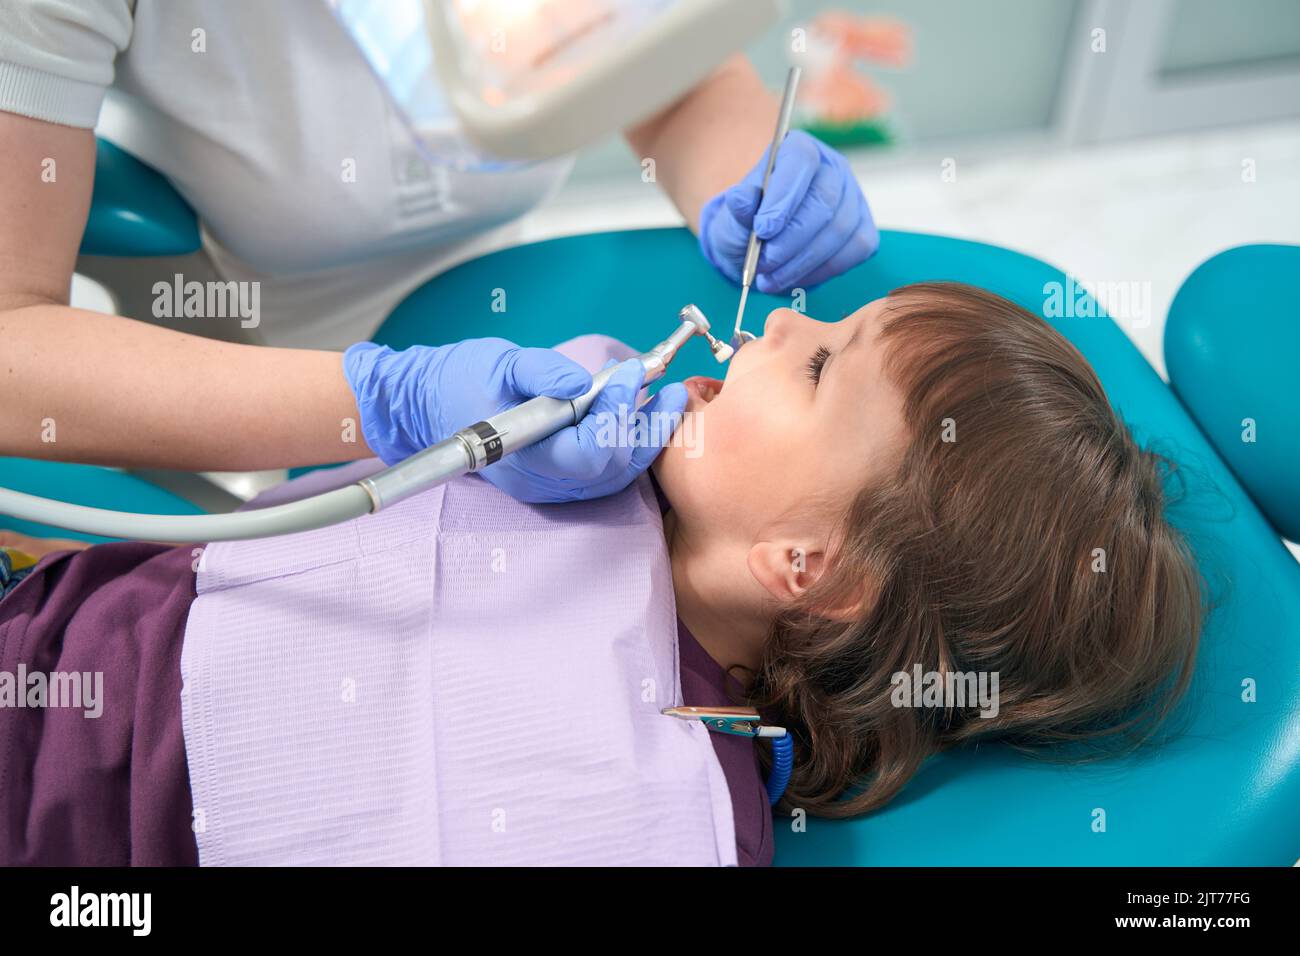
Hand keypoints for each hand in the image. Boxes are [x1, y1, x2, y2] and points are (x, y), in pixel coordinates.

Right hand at [343, 339, 687, 503]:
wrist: (430, 404)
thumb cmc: (460, 380)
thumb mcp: (500, 362)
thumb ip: (541, 371)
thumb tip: (583, 381)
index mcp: (524, 456)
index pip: (588, 452)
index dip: (614, 415)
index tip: (628, 372)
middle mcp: (542, 482)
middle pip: (612, 470)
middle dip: (647, 429)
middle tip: (672, 390)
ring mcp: (551, 485)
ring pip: (615, 476)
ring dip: (647, 439)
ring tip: (669, 401)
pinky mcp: (558, 476)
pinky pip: (605, 472)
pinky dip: (630, 445)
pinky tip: (643, 415)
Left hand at [699, 130, 878, 293]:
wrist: (761, 247)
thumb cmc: (747, 225)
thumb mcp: (732, 216)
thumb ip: (738, 208)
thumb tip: (740, 198)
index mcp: (798, 149)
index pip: (801, 161)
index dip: (784, 196)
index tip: (763, 230)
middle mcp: (833, 168)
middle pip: (823, 200)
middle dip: (790, 240)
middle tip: (763, 264)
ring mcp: (853, 198)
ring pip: (839, 230)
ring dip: (802, 262)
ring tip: (770, 278)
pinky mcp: (863, 230)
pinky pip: (855, 250)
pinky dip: (822, 271)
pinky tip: (796, 278)